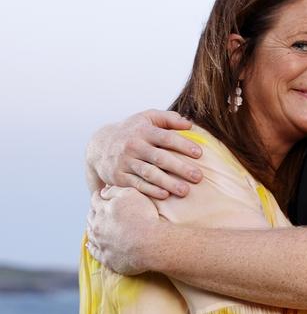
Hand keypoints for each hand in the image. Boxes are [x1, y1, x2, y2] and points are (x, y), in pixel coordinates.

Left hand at [85, 186, 160, 274]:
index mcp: (102, 211)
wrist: (152, 244)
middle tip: (97, 209)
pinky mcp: (107, 259)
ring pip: (91, 235)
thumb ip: (114, 191)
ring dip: (91, 228)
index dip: (98, 196)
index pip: (95, 200)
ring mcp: (101, 244)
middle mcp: (98, 227)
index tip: (100, 195)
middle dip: (93, 212)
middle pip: (91, 217)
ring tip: (95, 225)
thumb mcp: (131, 195)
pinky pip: (94, 252)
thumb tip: (103, 192)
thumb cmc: (144, 218)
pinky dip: (91, 247)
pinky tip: (90, 245)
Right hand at [86, 110, 203, 198]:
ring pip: (149, 173)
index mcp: (144, 130)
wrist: (100, 145)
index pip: (166, 137)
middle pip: (160, 158)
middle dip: (180, 168)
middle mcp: (134, 146)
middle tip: (198, 177)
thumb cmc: (133, 131)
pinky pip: (137, 184)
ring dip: (168, 183)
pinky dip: (151, 190)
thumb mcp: (147, 118)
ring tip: (185, 191)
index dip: (183, 145)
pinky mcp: (119, 177)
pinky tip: (165, 195)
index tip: (199, 154)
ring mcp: (125, 162)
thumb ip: (169, 119)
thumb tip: (189, 125)